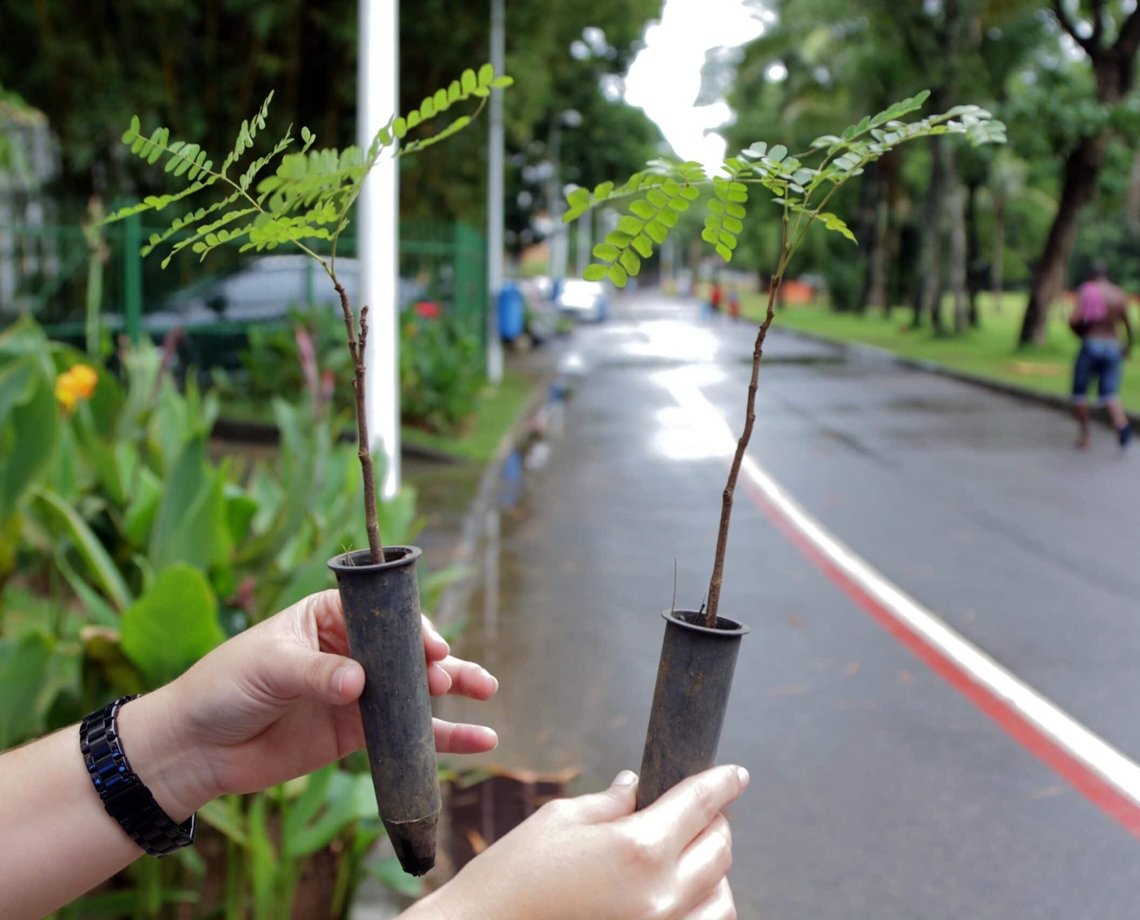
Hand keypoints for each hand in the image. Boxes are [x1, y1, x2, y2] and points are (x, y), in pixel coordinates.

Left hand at [121, 590, 498, 819]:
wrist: (197, 749)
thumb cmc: (223, 689)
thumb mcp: (266, 669)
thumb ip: (315, 673)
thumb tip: (359, 683)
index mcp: (325, 617)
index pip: (380, 615)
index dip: (410, 629)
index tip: (431, 649)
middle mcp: (347, 650)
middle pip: (405, 649)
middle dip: (438, 660)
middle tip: (456, 676)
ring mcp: (356, 692)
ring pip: (413, 688)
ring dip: (452, 690)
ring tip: (486, 691)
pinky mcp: (356, 732)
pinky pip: (405, 732)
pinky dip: (440, 736)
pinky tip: (477, 740)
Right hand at [411, 765, 748, 919]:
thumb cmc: (510, 878)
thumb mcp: (558, 823)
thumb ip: (609, 804)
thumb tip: (636, 786)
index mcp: (638, 849)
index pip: (700, 803)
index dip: (723, 782)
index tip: (736, 774)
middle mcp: (662, 898)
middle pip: (719, 849)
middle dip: (714, 822)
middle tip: (698, 811)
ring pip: (722, 900)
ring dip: (712, 872)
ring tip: (688, 857)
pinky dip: (702, 911)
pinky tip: (679, 897)